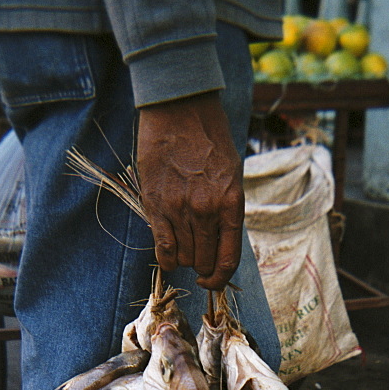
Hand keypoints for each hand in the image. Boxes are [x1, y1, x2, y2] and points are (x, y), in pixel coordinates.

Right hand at [135, 92, 243, 290]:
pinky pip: (162, 247)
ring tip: (184, 247)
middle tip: (197, 260)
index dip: (218, 278)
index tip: (211, 280)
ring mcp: (179, 210)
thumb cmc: (209, 138)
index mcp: (231, 204)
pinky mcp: (156, 205)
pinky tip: (168, 258)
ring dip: (184, 258)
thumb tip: (220, 242)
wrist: (179, 108)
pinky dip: (166, 259)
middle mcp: (206, 211)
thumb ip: (227, 210)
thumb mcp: (232, 174)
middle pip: (203, 261)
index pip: (227, 259)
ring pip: (183, 257)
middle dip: (201, 267)